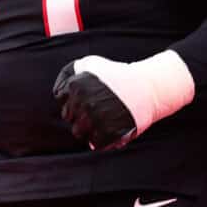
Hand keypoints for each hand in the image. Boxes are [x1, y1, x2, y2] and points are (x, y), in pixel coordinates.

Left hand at [53, 51, 194, 149]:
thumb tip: (59, 91)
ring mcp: (96, 119)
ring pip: (79, 132)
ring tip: (100, 120)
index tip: (85, 97)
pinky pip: (95, 144)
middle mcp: (83, 103)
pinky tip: (107, 130)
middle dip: (78, 114)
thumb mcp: (91, 63)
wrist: (148, 86)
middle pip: (68, 117)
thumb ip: (70, 71)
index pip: (60, 99)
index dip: (72, 99)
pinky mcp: (109, 132)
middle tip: (95, 109)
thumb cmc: (118, 73)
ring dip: (87, 129)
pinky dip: (99, 140)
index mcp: (76, 85)